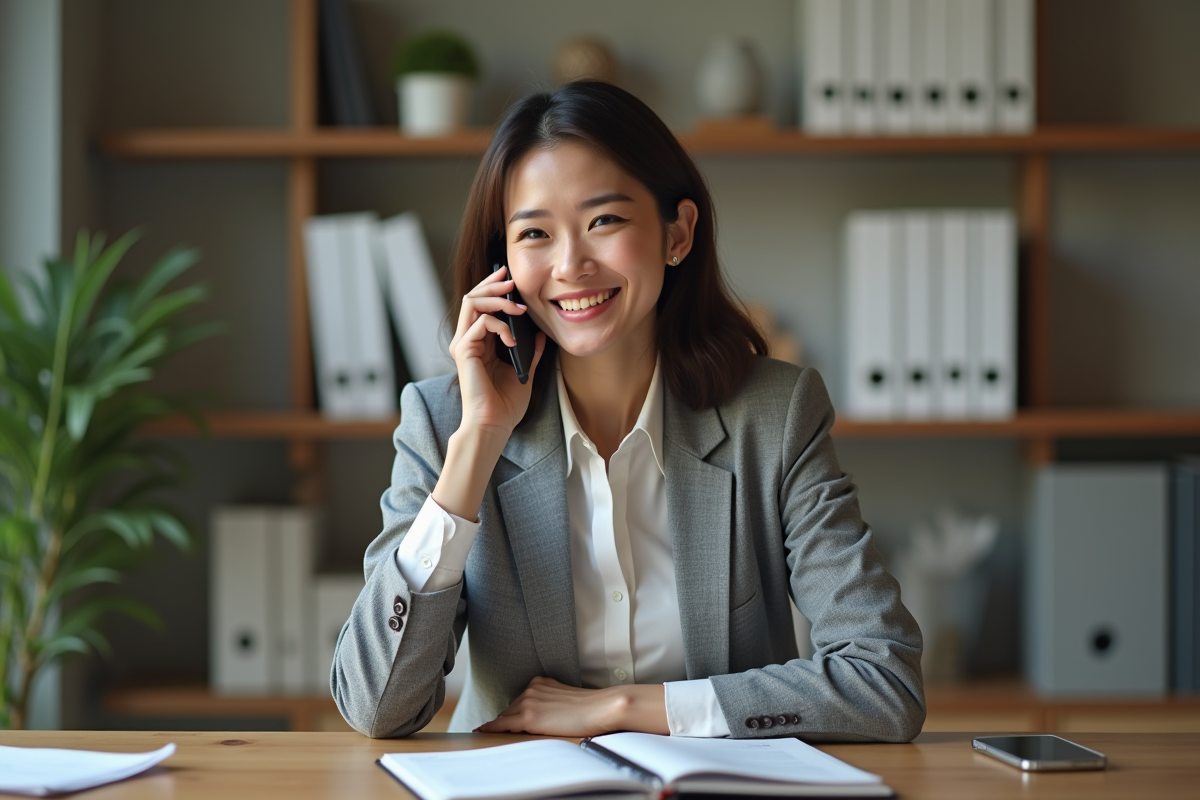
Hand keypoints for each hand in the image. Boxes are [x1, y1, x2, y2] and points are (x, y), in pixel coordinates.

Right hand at [449, 265, 546, 439]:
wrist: (494, 424)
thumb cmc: (506, 404)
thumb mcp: (524, 371)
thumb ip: (529, 352)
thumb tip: (539, 334)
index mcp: (479, 344)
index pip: (481, 306)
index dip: (493, 288)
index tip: (509, 278)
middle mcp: (467, 341)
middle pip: (473, 297)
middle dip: (492, 284)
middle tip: (510, 279)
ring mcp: (463, 345)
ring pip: (472, 303)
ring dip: (497, 299)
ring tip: (518, 307)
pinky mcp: (464, 351)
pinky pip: (480, 323)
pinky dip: (500, 326)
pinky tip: (512, 340)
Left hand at [474, 676, 668, 736]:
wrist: (601, 707)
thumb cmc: (590, 706)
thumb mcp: (565, 697)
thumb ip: (550, 700)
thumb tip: (544, 713)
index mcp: (541, 682)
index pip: (521, 700)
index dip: (513, 712)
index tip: (505, 719)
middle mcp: (532, 688)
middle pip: (511, 708)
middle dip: (508, 720)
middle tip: (504, 732)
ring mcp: (529, 701)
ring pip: (507, 717)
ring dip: (503, 726)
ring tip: (495, 735)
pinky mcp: (529, 717)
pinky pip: (503, 724)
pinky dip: (491, 728)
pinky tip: (481, 731)